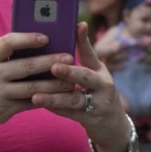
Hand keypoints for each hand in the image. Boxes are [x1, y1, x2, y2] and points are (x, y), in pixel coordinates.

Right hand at [0, 31, 76, 138]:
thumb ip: (3, 58)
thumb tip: (35, 47)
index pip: (7, 43)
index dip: (27, 39)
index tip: (45, 37)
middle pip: (26, 66)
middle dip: (50, 62)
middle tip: (70, 58)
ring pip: (32, 87)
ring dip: (54, 84)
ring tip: (71, 80)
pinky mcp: (5, 109)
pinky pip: (30, 103)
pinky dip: (47, 99)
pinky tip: (60, 96)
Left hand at [33, 22, 131, 151]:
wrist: (114, 126)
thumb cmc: (99, 94)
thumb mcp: (95, 76)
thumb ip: (82, 58)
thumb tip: (72, 30)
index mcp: (101, 71)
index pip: (91, 53)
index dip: (84, 40)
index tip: (78, 25)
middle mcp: (103, 85)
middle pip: (85, 77)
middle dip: (69, 72)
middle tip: (53, 67)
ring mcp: (98, 104)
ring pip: (75, 100)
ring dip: (55, 97)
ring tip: (36, 95)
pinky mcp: (91, 120)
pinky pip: (70, 114)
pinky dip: (55, 109)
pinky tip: (40, 105)